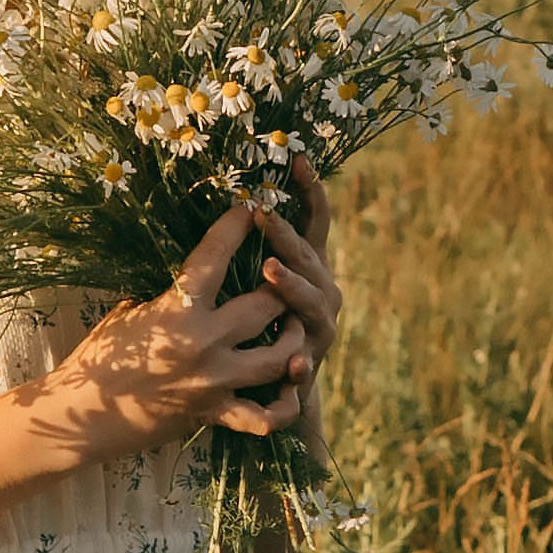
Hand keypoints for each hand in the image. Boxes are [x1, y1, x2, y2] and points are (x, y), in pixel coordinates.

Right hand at [55, 203, 312, 461]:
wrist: (83, 416)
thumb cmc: (98, 358)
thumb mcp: (126, 314)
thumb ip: (165, 298)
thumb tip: (188, 278)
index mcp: (176, 311)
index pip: (214, 256)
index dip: (234, 227)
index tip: (249, 207)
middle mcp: (202, 344)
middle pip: (266, 306)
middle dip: (281, 288)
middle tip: (284, 277)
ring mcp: (213, 383)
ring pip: (280, 359)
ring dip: (293, 341)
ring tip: (293, 328)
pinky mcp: (214, 414)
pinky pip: (264, 417)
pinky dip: (281, 407)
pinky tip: (286, 390)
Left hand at [255, 153, 340, 436]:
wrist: (274, 392)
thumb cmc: (252, 325)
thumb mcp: (252, 281)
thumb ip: (249, 246)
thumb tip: (230, 195)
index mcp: (309, 267)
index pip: (315, 223)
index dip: (310, 192)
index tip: (299, 160)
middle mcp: (322, 294)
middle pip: (310, 258)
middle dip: (288, 236)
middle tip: (265, 214)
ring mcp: (318, 332)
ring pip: (314, 305)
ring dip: (293, 286)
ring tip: (270, 270)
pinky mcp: (307, 370)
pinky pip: (307, 367)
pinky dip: (301, 367)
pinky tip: (294, 364)